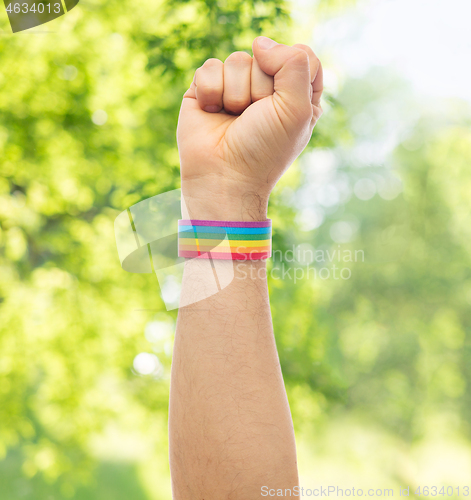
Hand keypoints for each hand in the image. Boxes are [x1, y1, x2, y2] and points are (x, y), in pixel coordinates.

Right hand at [177, 36, 322, 220]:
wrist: (223, 176)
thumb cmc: (264, 150)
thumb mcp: (297, 109)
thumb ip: (295, 63)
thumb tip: (260, 42)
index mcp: (295, 95)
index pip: (301, 55)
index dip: (291, 71)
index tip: (284, 101)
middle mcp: (265, 90)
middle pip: (267, 55)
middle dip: (260, 89)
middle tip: (254, 118)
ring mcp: (234, 88)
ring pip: (237, 60)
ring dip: (235, 94)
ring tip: (233, 119)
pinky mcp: (206, 90)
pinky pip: (209, 67)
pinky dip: (211, 93)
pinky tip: (212, 113)